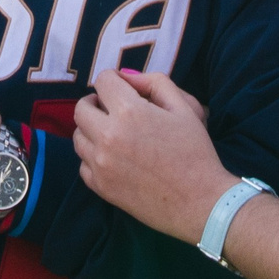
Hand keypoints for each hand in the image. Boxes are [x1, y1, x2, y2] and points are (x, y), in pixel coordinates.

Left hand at [73, 68, 235, 244]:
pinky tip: (113, 158)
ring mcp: (100, 163)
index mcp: (129, 111)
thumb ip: (154, 83)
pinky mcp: (100, 186)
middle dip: (96, 103)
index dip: (113, 80)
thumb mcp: (184, 108)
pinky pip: (83, 164)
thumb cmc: (195, 153)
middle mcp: (107, 135)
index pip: (102, 81)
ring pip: (78, 136)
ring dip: (91, 130)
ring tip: (113, 134)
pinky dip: (93, 157)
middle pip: (82, 108)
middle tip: (112, 110)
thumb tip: (126, 77)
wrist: (199, 202)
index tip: (121, 88)